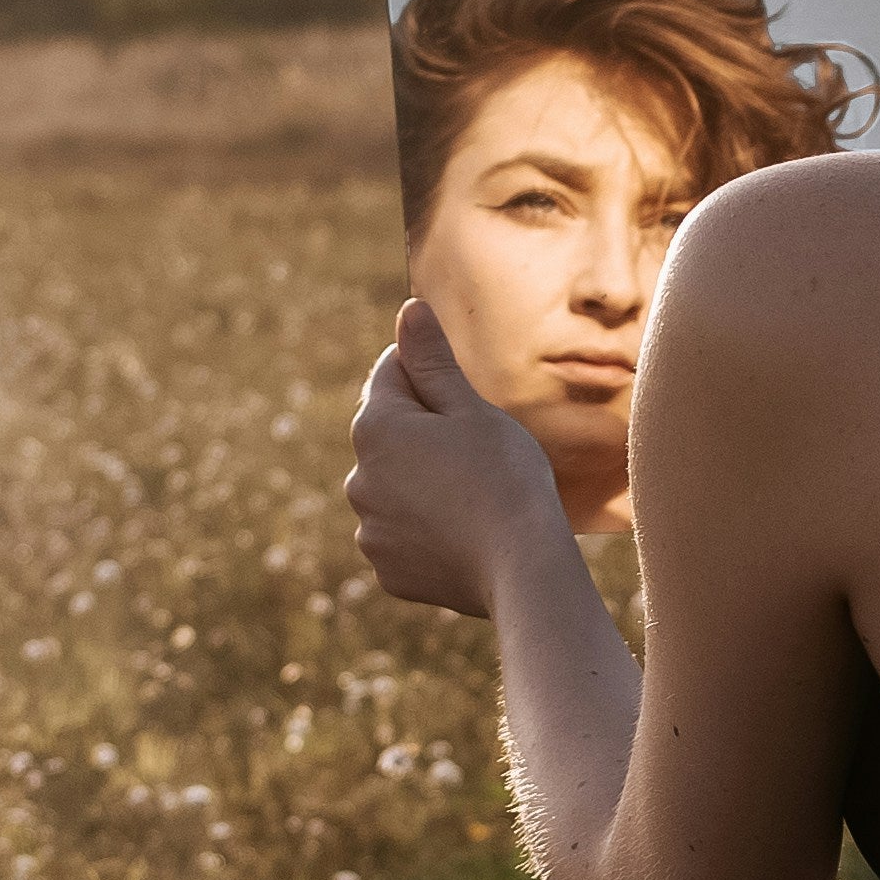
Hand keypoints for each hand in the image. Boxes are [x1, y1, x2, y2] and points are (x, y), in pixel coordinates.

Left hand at [347, 298, 572, 615]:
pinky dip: (427, 532)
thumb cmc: (505, 477)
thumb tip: (408, 309)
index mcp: (375, 427)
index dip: (435, 377)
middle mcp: (359, 478)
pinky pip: (404, 536)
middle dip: (425, 434)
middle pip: (391, 435)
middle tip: (479, 455)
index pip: (393, 372)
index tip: (468, 400)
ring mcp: (369, 529)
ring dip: (423, 484)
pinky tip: (464, 536)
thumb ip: (432, 360)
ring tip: (474, 498)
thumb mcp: (471, 408)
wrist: (521, 568)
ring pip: (396, 488)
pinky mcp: (387, 570)